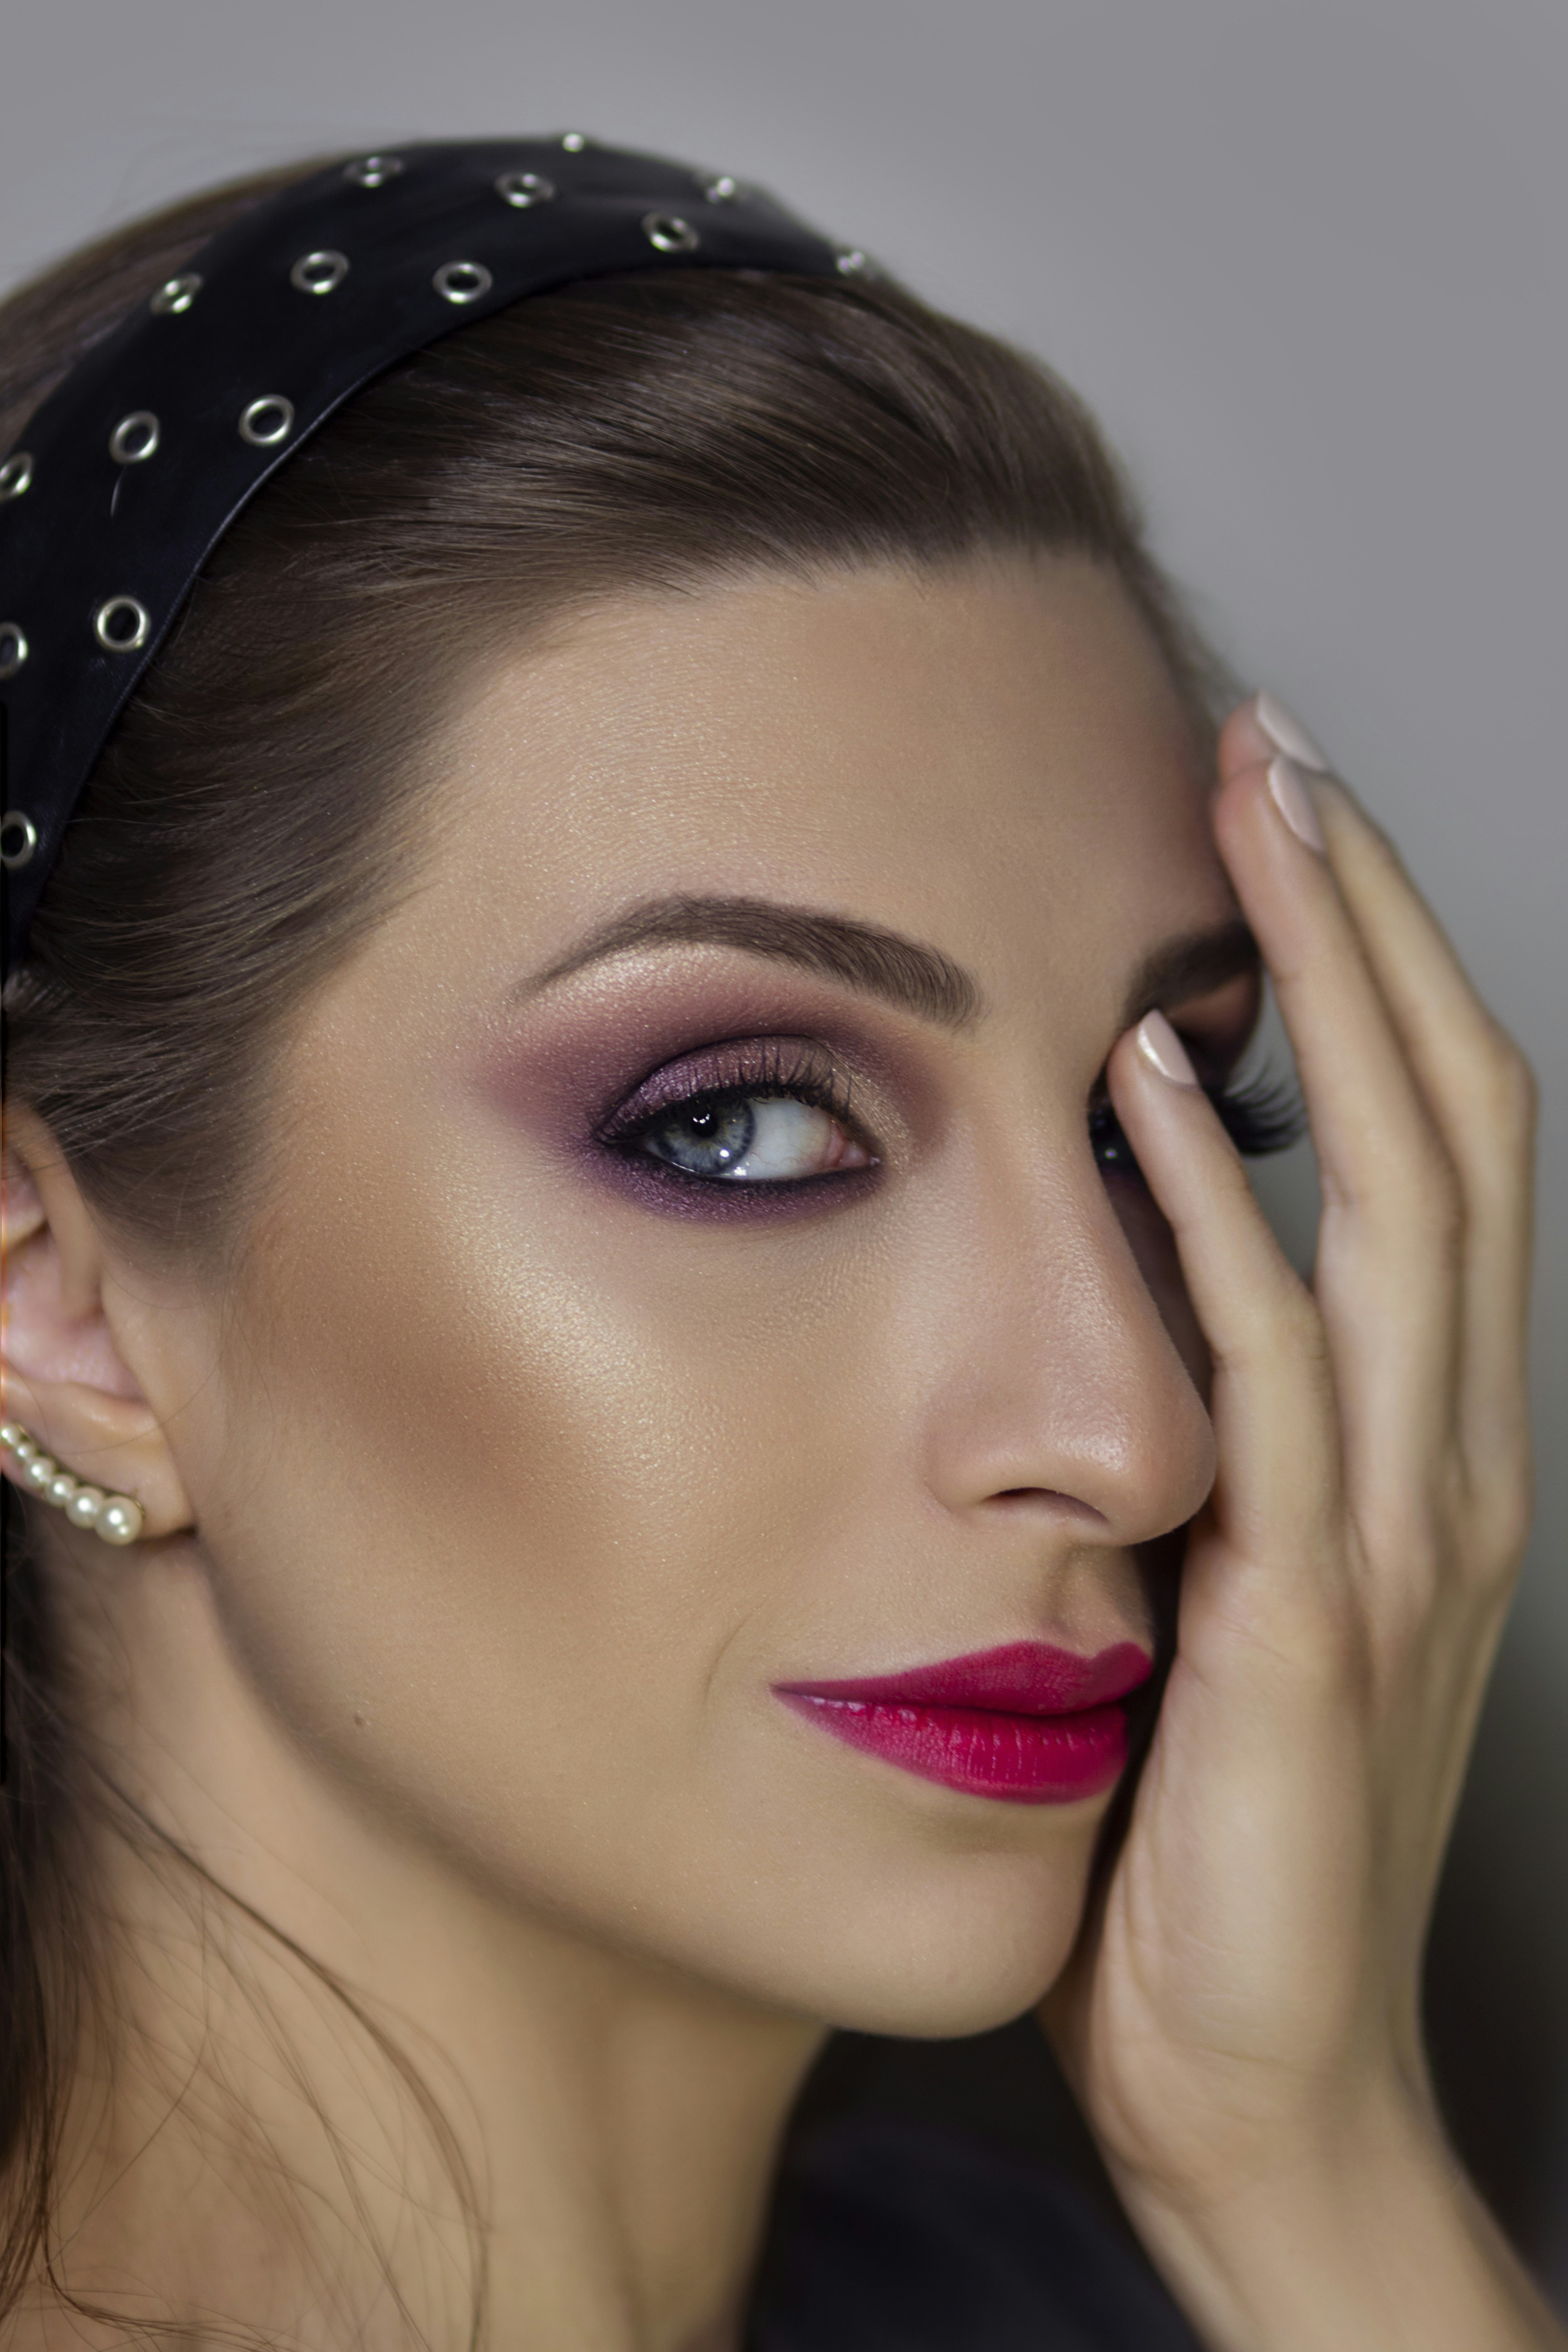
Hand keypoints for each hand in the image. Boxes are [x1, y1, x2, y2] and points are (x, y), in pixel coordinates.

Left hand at [1041, 698, 1552, 2347]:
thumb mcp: (1224, 1591)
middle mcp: (1447, 1459)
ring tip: (1244, 831)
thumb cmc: (1219, 1831)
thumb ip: (1211, 1445)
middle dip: (1365, 923)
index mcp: (1426, 1445)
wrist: (1254, 2075)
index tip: (1284, 819)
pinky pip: (1281, 1385)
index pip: (1441, 1151)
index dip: (1382, 971)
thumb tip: (1113, 1269)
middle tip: (1273, 749)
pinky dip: (1233, 1223)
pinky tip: (1163, 1090)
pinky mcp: (1309, 1628)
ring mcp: (1398, 1538)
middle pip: (1452, 1127)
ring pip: (1406, 1211)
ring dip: (1328, 1003)